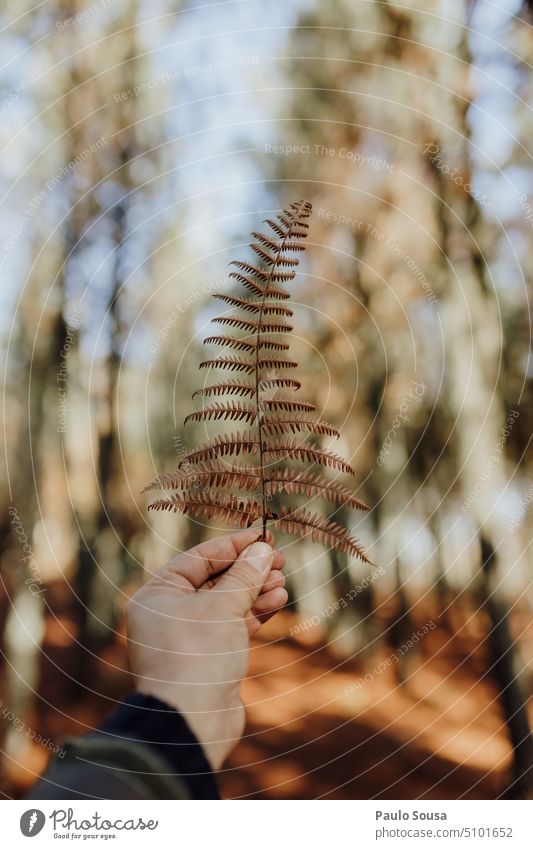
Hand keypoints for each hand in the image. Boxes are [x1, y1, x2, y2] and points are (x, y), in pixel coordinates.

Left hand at [125, 529, 286, 769]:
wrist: (192, 722)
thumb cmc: (197, 657)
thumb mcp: (222, 607)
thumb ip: (244, 576)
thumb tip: (261, 550)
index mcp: (157, 595)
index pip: (198, 559)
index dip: (233, 546)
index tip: (262, 537)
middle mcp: (168, 614)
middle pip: (214, 581)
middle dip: (248, 571)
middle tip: (278, 561)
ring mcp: (188, 639)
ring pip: (226, 604)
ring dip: (255, 592)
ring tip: (282, 584)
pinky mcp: (207, 659)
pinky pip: (231, 626)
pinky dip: (252, 614)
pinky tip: (276, 603)